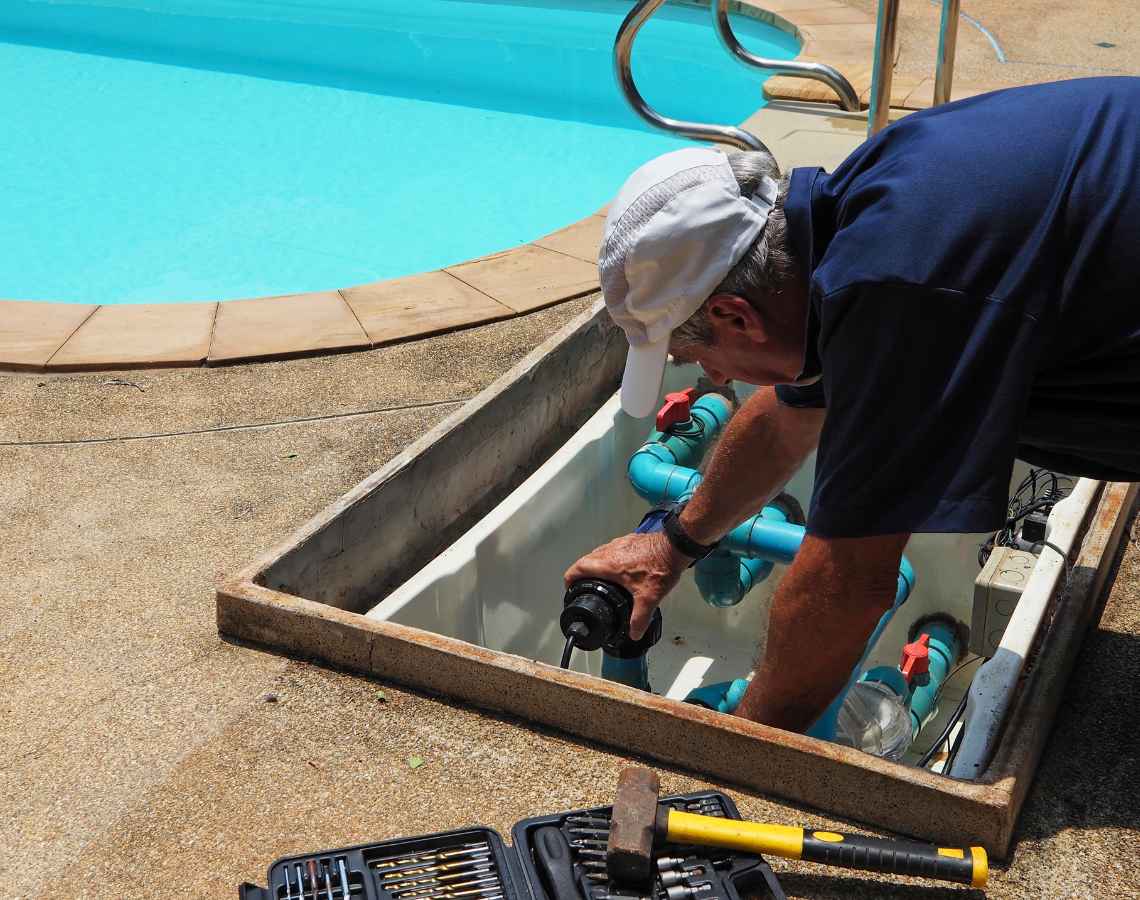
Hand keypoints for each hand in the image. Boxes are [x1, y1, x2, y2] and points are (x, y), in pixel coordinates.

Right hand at [563, 531, 690, 639]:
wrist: (675, 546)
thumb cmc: (660, 566)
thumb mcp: (648, 598)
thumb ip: (639, 618)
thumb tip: (634, 633)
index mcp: (608, 565)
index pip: (579, 568)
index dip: (570, 578)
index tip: (569, 587)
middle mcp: (610, 551)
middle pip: (586, 560)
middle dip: (581, 573)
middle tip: (582, 585)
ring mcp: (619, 543)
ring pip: (598, 552)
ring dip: (594, 564)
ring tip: (599, 577)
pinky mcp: (629, 540)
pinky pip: (611, 548)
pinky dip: (608, 558)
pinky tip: (619, 567)